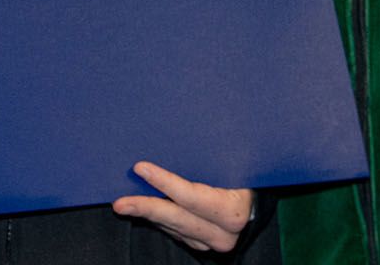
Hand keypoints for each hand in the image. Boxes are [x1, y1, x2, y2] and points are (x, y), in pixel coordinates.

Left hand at [113, 161, 253, 253]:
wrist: (259, 203)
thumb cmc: (247, 174)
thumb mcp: (236, 164)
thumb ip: (214, 157)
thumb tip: (183, 134)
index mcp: (233, 211)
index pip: (192, 197)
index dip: (165, 183)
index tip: (141, 168)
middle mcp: (222, 233)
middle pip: (177, 218)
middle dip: (146, 208)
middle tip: (120, 202)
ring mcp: (210, 242)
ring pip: (172, 228)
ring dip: (148, 214)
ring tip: (124, 203)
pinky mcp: (201, 245)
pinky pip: (174, 231)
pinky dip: (158, 218)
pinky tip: (143, 207)